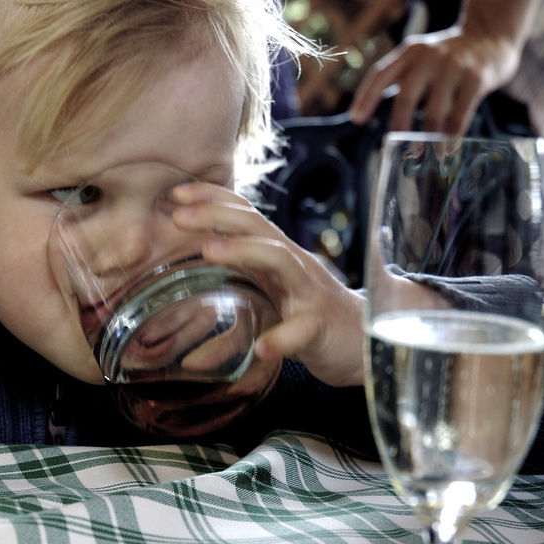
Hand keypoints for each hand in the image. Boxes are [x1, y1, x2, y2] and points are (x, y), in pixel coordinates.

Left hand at [172, 182, 364, 387]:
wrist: (367, 344)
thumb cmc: (310, 319)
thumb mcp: (266, 311)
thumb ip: (229, 322)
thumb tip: (186, 350)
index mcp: (276, 256)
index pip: (245, 216)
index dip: (214, 199)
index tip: (176, 193)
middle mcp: (293, 266)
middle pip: (257, 227)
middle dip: (217, 215)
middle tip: (178, 215)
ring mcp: (309, 293)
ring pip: (281, 261)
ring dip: (243, 252)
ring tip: (208, 252)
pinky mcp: (323, 328)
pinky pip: (304, 329)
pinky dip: (283, 338)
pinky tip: (262, 348)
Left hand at [348, 26, 521, 135]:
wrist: (492, 34)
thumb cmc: (449, 56)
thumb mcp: (421, 56)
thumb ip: (400, 78)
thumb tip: (367, 112)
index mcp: (410, 51)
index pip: (380, 74)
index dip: (365, 97)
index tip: (356, 119)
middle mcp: (429, 56)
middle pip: (406, 96)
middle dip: (400, 126)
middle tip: (397, 148)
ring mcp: (454, 66)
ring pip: (434, 111)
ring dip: (428, 138)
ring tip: (427, 155)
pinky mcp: (477, 78)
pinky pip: (460, 114)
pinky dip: (452, 135)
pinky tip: (448, 148)